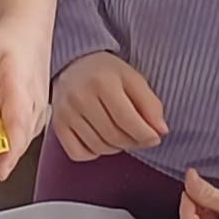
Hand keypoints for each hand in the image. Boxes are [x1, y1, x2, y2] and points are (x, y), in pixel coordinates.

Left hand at [0, 17, 49, 180]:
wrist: (29, 30)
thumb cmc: (10, 42)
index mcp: (22, 90)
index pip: (20, 130)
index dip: (10, 155)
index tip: (0, 171)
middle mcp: (35, 106)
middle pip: (16, 142)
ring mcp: (38, 112)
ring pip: (17, 140)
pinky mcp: (35, 114)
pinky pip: (18, 132)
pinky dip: (1, 136)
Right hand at [52, 51, 166, 159]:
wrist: (72, 64)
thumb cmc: (106, 72)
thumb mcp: (133, 79)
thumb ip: (150, 104)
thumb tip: (161, 131)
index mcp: (102, 81)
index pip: (128, 120)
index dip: (146, 135)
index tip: (155, 137)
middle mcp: (79, 97)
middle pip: (114, 136)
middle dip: (133, 142)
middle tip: (140, 136)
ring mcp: (65, 113)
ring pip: (99, 147)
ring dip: (116, 147)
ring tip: (121, 134)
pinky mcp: (57, 125)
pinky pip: (78, 154)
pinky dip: (94, 152)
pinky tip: (100, 138)